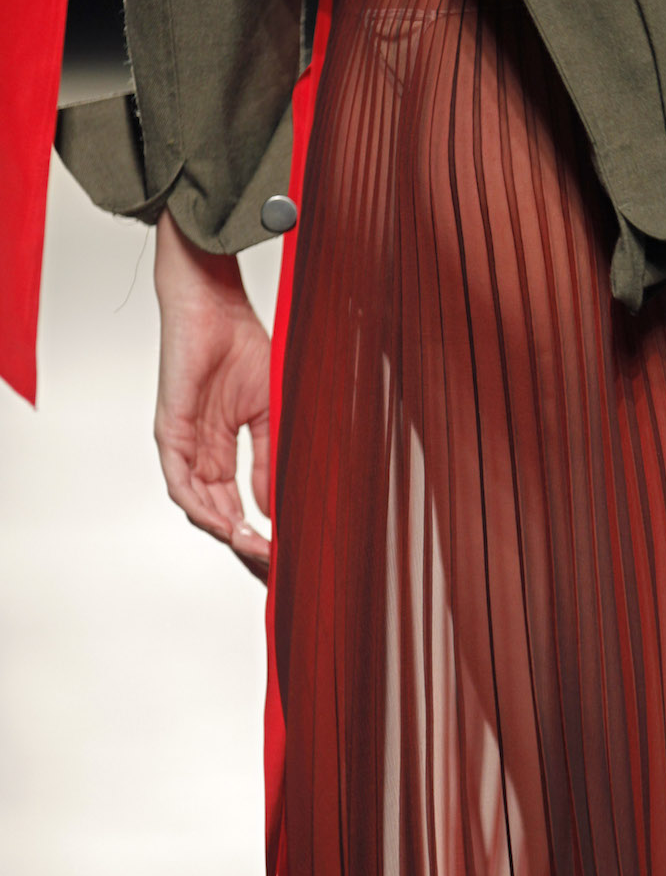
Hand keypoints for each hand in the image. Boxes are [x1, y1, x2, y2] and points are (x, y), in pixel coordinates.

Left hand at [152, 209, 270, 582]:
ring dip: (229, 534)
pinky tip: (229, 526)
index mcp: (221, 452)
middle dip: (246, 548)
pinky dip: (204, 508)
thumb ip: (268, 461)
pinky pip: (181, 482)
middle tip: (274, 572)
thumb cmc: (242, 345)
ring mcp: (183, 446)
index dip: (260, 535)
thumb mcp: (269, 414)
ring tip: (260, 552)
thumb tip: (275, 508)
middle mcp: (199, 455)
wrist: (215, 303)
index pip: (236, 508)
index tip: (285, 558)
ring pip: (199, 508)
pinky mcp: (170, 432)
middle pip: (218, 518)